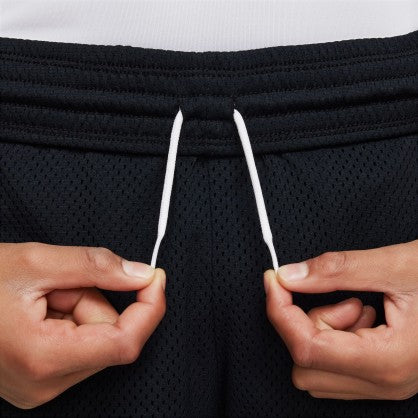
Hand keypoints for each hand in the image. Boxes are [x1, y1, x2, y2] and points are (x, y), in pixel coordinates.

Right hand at [0, 242, 165, 408]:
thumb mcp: (36, 263)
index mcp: (43, 358)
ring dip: (80, 305)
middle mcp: (45, 383)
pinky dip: (70, 317)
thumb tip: (140, 275)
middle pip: (110, 335)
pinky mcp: (41, 376)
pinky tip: (41, 308)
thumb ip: (96, 267)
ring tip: (42, 295)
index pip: (125, 343)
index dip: (150, 309)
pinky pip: (80, 342)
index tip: (154, 278)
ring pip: (96, 337)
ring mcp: (42, 384)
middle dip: (95, 298)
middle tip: (60, 282)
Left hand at [264, 239, 417, 399]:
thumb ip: (337, 270)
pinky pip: (334, 364)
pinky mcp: (383, 374)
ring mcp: (384, 383)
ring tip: (358, 303)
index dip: (280, 310)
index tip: (274, 280)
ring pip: (316, 367)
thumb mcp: (396, 266)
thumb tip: (290, 275)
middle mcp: (385, 382)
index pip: (306, 347)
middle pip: (305, 363)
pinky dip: (336, 334)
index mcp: (388, 360)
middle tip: (334, 294)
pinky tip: (364, 313)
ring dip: (324, 328)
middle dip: (306, 321)